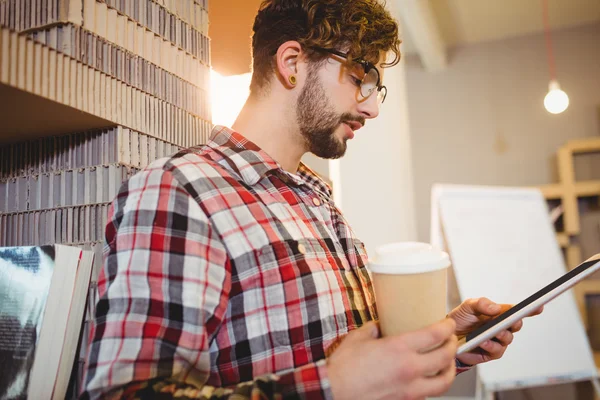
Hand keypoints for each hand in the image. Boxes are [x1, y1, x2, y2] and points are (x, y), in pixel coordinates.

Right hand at [327, 319, 457, 399]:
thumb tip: (380, 326)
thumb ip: (373, 329)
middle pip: (445, 356)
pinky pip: (428, 394)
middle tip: (451, 339)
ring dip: (450, 369)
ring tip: (448, 362)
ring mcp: (410, 389)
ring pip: (444, 381)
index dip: (447, 326)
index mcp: (399, 348)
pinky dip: (433, 385)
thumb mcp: (358, 338)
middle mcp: (410, 369)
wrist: (335, 392)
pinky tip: (428, 379)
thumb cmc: (343, 368)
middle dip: (453, 345)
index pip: (435, 334)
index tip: (449, 323)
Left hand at [447, 297, 542, 365]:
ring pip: (508, 338)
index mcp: (498, 314)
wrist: (447, 336)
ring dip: (501, 335)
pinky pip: (497, 350)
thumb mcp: (468, 306)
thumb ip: (481, 304)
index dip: (530, 309)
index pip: (516, 311)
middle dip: (514, 322)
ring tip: (492, 332)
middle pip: (515, 325)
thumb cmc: (460, 319)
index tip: (538, 307)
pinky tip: (482, 342)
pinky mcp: (491, 353)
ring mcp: (497, 341)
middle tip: (510, 320)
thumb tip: (496, 308)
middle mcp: (501, 327)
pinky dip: (490, 345)